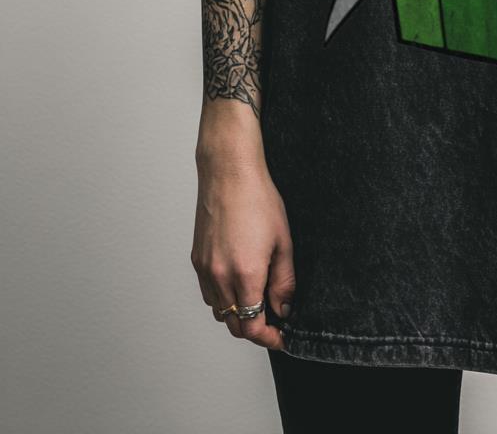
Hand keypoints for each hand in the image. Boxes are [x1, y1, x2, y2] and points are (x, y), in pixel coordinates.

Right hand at [191, 147, 295, 350]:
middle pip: (234, 325)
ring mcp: (205, 269)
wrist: (229, 173)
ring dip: (238, 314)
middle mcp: (220, 277)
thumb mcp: (283, 241)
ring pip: (219, 311)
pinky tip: (238, 283)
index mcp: (245, 274)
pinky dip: (223, 299)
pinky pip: (208, 293)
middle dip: (255, 329)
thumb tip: (284, 308)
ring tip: (258, 300)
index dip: (268, 338)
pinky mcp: (196, 260)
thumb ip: (284, 281)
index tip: (281, 337)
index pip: (252, 326)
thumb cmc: (258, 200)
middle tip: (274, 321)